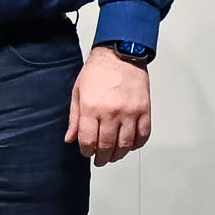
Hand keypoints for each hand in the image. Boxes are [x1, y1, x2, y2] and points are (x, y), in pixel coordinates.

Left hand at [66, 48, 151, 165]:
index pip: (88, 140)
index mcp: (92, 107)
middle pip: (107, 146)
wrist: (120, 54)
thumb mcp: (78, 92)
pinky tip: (130, 145)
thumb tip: (70, 138)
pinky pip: (143, 135)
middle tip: (100, 160)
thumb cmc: (98, 71)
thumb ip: (74, 118)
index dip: (86, 151)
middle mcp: (111, 112)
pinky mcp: (144, 110)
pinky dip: (136, 144)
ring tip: (114, 155)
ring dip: (119, 154)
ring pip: (125, 144)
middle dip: (102, 157)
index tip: (86, 152)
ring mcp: (130, 112)